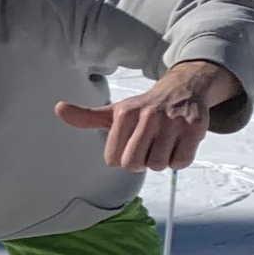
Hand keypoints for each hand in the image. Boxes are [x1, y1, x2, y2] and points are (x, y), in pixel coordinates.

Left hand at [54, 60, 240, 171]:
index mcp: (124, 114)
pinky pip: (180, 162)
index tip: (130, 142)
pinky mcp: (195, 128)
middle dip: (140, 160)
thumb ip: (85, 117)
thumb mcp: (113, 112)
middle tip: (148, 145)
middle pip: (133, 164)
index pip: (113, 160)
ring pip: (158, 165)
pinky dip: (179, 159)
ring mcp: (173, 121)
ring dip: (160, 160)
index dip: (122, 157)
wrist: (183, 89)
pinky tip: (178, 142)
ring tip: (164, 141)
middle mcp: (148, 115)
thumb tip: (58, 108)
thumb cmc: (143, 109)